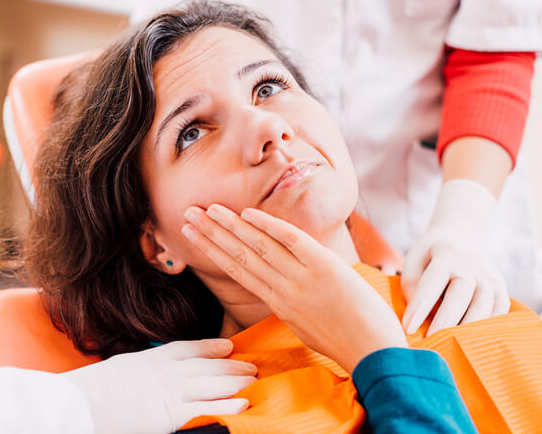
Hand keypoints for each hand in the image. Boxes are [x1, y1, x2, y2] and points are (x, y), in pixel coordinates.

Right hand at [64, 339, 255, 433]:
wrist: (86, 402)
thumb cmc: (97, 387)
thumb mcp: (124, 367)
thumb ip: (144, 368)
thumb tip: (152, 371)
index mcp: (155, 357)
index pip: (190, 349)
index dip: (212, 347)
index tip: (228, 346)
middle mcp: (168, 372)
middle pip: (209, 366)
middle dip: (232, 365)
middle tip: (252, 365)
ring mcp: (172, 393)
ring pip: (214, 384)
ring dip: (237, 381)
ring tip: (255, 380)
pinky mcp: (172, 415)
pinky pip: (207, 409)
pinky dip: (228, 405)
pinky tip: (245, 402)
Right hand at [182, 204, 406, 373]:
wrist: (375, 353)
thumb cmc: (346, 341)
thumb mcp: (306, 324)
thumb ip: (289, 302)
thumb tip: (278, 286)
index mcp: (278, 303)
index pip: (237, 270)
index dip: (212, 250)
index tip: (192, 235)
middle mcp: (283, 290)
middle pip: (239, 255)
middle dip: (210, 234)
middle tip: (187, 215)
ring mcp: (302, 278)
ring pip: (258, 247)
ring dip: (230, 226)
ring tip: (208, 209)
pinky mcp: (324, 268)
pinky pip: (291, 241)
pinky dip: (269, 226)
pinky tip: (248, 214)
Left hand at [402, 179, 509, 335]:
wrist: (463, 238)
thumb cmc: (430, 256)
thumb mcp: (414, 260)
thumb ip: (412, 285)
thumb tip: (419, 315)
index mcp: (446, 255)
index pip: (433, 282)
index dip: (420, 306)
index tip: (407, 327)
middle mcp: (472, 265)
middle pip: (462, 294)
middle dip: (445, 320)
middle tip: (430, 341)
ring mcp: (490, 277)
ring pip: (484, 305)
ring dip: (467, 327)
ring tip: (450, 344)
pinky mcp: (502, 289)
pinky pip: (499, 311)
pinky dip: (487, 327)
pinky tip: (471, 339)